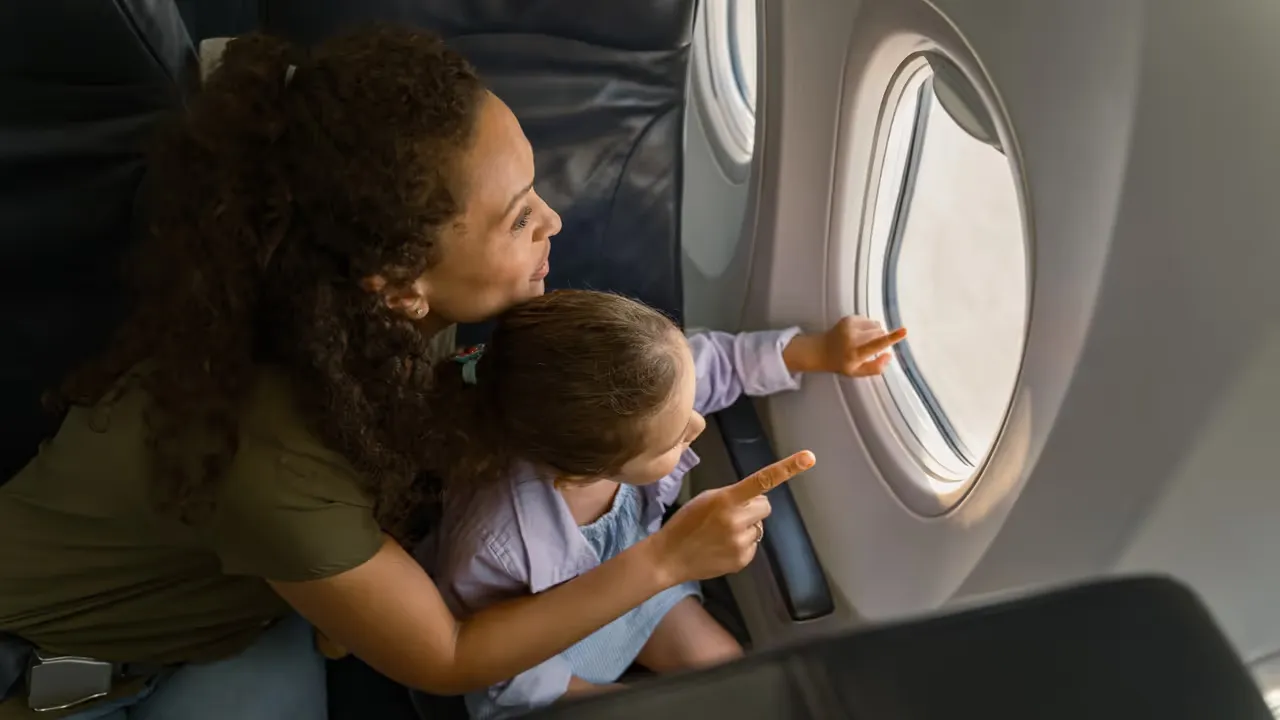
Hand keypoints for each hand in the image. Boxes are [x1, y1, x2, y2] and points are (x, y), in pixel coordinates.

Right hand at [648, 451, 815, 583]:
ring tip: (720, 534)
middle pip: (765, 506)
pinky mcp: (742, 560)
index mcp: (726, 500)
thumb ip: (733, 496)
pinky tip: (722, 547)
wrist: (669, 557)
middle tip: (730, 514)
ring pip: (759, 527)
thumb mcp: (706, 499)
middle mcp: (736, 520)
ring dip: (746, 528)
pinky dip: (741, 545)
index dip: (787, 468)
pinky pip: (753, 546)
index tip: (808, 457)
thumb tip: (758, 501)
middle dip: (753, 508)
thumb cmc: (686, 523)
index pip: (762, 480)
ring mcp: (740, 543)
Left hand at [783, 317, 905, 376]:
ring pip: (876, 325)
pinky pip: (869, 320)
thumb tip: (889, 355)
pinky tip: (858, 334)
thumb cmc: (842, 363)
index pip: (877, 344)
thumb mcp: (857, 373)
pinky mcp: (849, 318)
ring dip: (875, 332)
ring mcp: (850, 326)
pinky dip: (868, 327)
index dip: (893, 338)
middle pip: (880, 333)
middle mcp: (853, 338)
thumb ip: (875, 368)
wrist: (821, 350)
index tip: (904, 331)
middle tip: (870, 348)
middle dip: (881, 339)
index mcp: (856, 353)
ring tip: (863, 340)